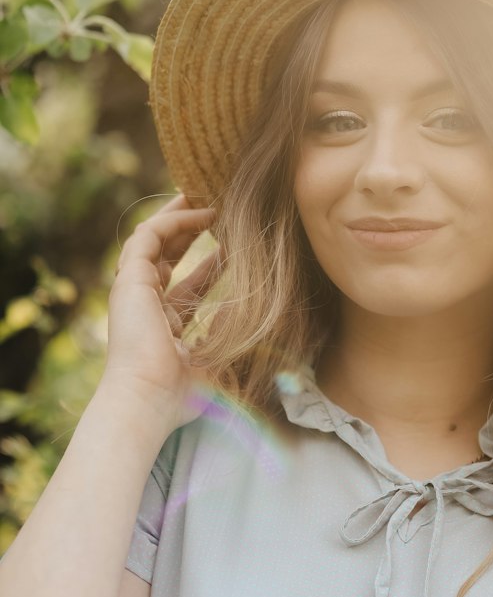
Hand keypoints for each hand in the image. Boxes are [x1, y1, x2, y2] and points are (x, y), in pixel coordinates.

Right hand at [101, 192, 223, 432]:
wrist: (149, 401)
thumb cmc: (183, 394)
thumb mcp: (219, 360)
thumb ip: (234, 339)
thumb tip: (260, 323)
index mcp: (163, 324)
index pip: (187, 283)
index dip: (210, 261)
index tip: (235, 244)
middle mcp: (145, 304)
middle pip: (166, 253)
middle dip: (190, 228)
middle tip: (217, 206)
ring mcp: (134, 290)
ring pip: (153, 237)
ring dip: (180, 214)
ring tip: (208, 194)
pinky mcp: (128, 280)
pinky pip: (148, 236)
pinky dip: (174, 220)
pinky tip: (204, 213)